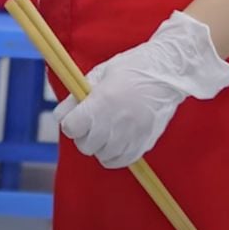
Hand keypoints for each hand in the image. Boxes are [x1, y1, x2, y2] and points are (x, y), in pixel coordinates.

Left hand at [53, 12, 228, 168]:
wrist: (167, 73)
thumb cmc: (132, 68)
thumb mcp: (99, 74)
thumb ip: (77, 97)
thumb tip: (60, 116)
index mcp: (101, 102)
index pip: (71, 127)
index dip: (71, 121)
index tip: (77, 114)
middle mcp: (115, 124)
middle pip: (84, 145)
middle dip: (84, 133)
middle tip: (93, 120)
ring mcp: (130, 137)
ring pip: (101, 155)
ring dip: (99, 144)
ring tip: (108, 127)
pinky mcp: (143, 145)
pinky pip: (119, 161)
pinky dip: (114, 154)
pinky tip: (117, 139)